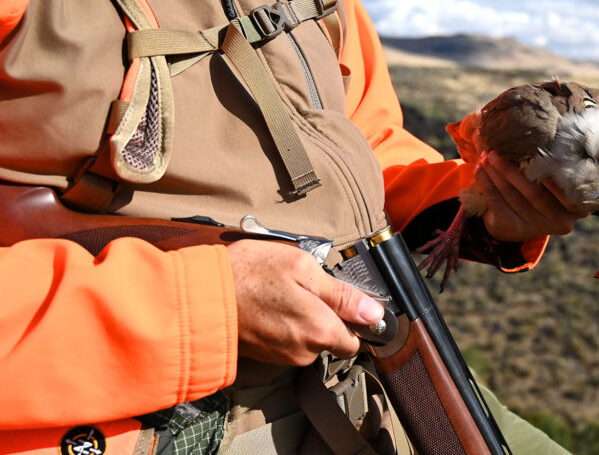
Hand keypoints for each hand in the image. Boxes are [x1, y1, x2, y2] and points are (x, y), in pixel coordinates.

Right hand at [226, 239, 384, 365]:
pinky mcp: (265, 356)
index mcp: (321, 331)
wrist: (197, 296)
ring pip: (309, 340)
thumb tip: (374, 312)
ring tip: (282, 293)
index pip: (357, 340)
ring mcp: (283, 357)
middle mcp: (305, 352)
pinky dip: (284, 325)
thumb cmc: (247, 275)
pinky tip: (269, 305)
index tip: (346, 301)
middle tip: (305, 288)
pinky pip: (288, 342)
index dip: (355, 319)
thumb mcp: (302, 268)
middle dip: (326, 317)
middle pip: (332, 339)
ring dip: (304, 320)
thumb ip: (342, 294)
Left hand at [476, 152, 586, 241]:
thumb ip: (555, 167)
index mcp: (576, 207)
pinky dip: (486, 184)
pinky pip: (497, 203)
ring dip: (496, 173)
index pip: (560, 186)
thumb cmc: (542, 190)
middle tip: (496, 151)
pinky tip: (479, 170)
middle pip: (533, 191)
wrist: (519, 220)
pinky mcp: (514, 230)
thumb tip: (539, 136)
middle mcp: (560, 221)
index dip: (545, 167)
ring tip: (486, 156)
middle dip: (511, 169)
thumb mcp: (555, 182)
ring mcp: (537, 228)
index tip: (531, 148)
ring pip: (512, 196)